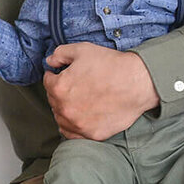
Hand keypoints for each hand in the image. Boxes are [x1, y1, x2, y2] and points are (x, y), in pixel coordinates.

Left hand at [43, 42, 158, 139]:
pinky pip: (72, 133)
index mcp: (60, 87)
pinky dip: (72, 126)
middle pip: (53, 100)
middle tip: (72, 86)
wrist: (137, 82)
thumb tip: (50, 61)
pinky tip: (78, 117)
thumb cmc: (111, 65)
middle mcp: (65, 109)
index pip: (47, 82)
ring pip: (60, 118)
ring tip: (75, 101)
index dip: (54, 75)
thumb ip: (60, 53)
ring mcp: (78, 124)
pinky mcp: (92, 134)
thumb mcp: (82, 50)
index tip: (59, 74)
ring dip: (63, 109)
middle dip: (59, 92)